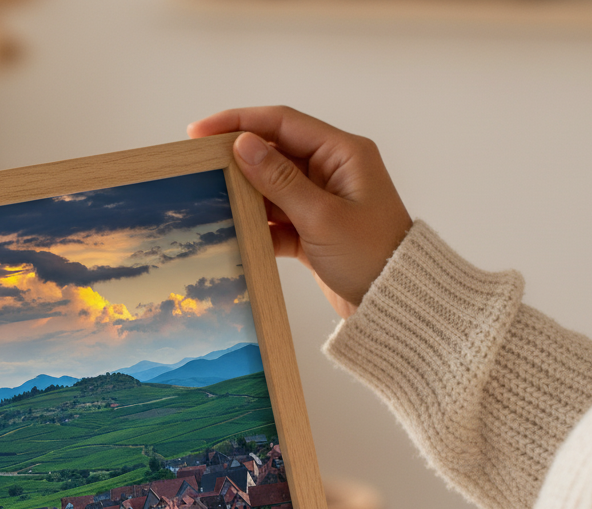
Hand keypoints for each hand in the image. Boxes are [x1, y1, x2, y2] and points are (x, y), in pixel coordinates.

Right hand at [188, 106, 411, 318]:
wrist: (394, 303)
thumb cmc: (371, 255)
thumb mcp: (321, 216)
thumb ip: (279, 180)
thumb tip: (243, 145)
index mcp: (343, 153)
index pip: (283, 123)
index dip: (239, 122)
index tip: (200, 131)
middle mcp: (332, 170)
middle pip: (274, 152)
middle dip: (237, 158)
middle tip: (197, 165)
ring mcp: (321, 199)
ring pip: (271, 187)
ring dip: (243, 194)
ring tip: (209, 199)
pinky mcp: (312, 228)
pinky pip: (276, 217)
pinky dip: (256, 223)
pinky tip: (233, 231)